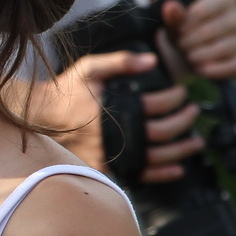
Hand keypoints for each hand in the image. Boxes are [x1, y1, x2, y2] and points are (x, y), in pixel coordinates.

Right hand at [50, 51, 202, 182]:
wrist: (40, 117)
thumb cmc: (66, 91)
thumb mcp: (90, 68)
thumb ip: (121, 62)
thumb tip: (153, 60)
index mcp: (115, 107)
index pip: (156, 104)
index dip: (175, 98)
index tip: (182, 93)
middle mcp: (115, 133)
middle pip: (161, 132)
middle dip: (184, 121)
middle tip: (193, 112)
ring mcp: (110, 154)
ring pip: (156, 157)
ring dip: (181, 150)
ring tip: (195, 141)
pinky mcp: (105, 167)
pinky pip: (138, 174)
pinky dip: (161, 174)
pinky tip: (176, 169)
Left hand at [163, 0, 235, 80]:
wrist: (193, 50)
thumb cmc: (186, 30)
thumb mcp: (177, 23)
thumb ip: (174, 15)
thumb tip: (170, 6)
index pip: (204, 9)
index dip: (187, 22)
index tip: (179, 30)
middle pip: (212, 29)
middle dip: (191, 40)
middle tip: (181, 45)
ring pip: (222, 48)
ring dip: (200, 55)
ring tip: (188, 56)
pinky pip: (232, 66)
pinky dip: (212, 70)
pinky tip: (199, 68)